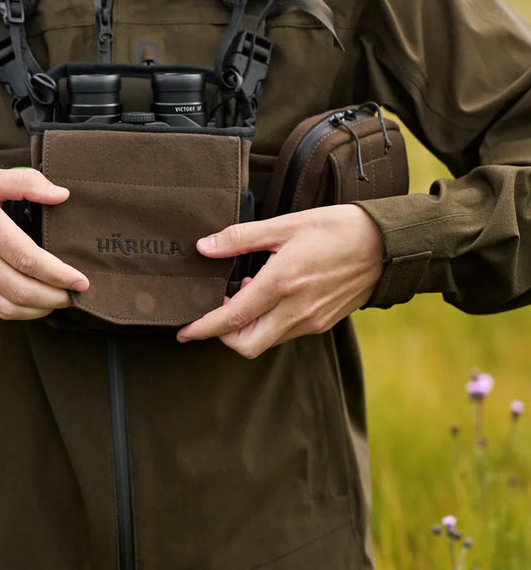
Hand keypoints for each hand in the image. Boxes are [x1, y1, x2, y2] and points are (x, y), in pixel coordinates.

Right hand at [0, 166, 88, 319]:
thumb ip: (24, 182)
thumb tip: (60, 194)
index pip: (28, 258)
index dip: (59, 274)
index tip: (81, 280)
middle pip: (22, 290)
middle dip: (56, 298)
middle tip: (76, 294)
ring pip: (7, 306)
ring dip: (39, 310)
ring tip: (59, 301)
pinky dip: (16, 312)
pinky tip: (32, 304)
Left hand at [177, 204, 383, 358]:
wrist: (385, 245)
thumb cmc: (335, 228)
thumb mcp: (285, 225)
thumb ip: (241, 238)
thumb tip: (204, 247)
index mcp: (282, 283)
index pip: (232, 317)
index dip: (203, 328)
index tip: (183, 332)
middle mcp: (296, 310)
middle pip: (246, 344)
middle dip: (223, 335)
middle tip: (215, 309)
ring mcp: (311, 321)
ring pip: (266, 341)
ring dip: (247, 327)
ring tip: (246, 291)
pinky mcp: (323, 323)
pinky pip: (285, 334)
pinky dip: (268, 323)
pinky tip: (270, 294)